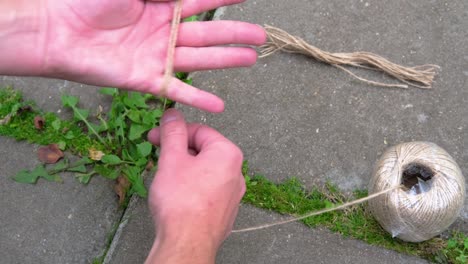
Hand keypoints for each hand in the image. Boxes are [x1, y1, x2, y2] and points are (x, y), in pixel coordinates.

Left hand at [1, 0, 265, 111]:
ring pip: (199, 60)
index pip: (200, 3)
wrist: (59, 32)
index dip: (223, 1)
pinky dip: (197, 99)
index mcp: (161, 7)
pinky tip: (219, 106)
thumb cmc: (88, 1)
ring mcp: (157, 57)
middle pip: (207, 35)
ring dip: (225, 61)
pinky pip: (176, 91)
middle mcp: (163, 33)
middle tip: (261, 36)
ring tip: (251, 59)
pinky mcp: (146, 80)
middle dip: (235, 34)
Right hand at [145, 109, 244, 263]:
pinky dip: (192, 188)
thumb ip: (173, 133)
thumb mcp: (172, 159)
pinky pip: (208, 191)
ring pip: (205, 172)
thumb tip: (173, 115)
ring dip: (185, 170)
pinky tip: (178, 198)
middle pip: (203, 151)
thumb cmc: (181, 201)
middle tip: (159, 157)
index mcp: (228, 154)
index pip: (200, 131)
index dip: (175, 131)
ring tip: (166, 179)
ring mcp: (233, 194)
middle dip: (179, 152)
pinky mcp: (225, 211)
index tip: (156, 135)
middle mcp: (236, 173)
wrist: (187, 243)